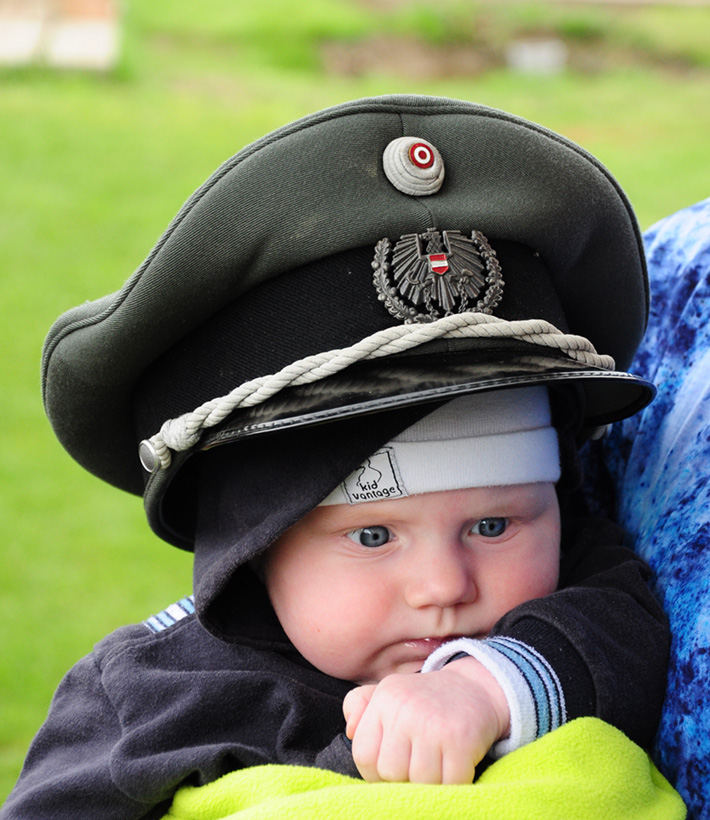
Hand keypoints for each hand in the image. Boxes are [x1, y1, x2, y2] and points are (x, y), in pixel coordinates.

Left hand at [343, 657, 509, 783]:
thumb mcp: (388, 692)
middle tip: (418, 762)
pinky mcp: (461, 740)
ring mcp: (433, 724)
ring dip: (430, 782)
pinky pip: (449, 784)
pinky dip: (454, 783)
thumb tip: (350, 731)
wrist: (473, 688)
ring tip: (437, 761)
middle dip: (404, 777)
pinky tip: (455, 763)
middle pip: (390, 773)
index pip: (363, 755)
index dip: (375, 771)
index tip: (392, 767)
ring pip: (419, 782)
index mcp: (384, 699)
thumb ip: (359, 706)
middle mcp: (405, 709)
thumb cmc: (423, 700)